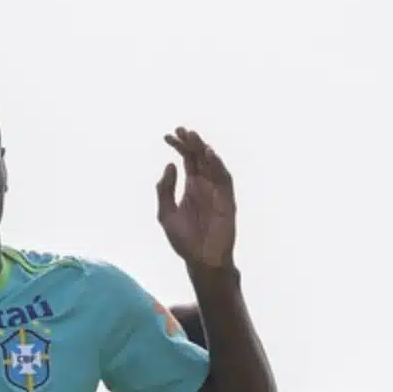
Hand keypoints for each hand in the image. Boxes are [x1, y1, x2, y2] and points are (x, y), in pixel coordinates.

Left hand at [156, 128, 236, 268]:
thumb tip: (169, 165)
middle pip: (200, 158)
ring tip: (193, 138)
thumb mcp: (166, 214)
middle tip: (181, 130)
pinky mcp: (227, 201)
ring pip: (213, 165)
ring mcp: (217, 192)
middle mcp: (206, 186)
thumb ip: (165, 190)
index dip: (180, 147)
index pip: (187, 160)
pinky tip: (208, 155)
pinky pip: (224, 180)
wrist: (200, 261)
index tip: (168, 136)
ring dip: (204, 150)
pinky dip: (218, 167)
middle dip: (191, 143)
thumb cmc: (184, 240)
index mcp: (192, 187)